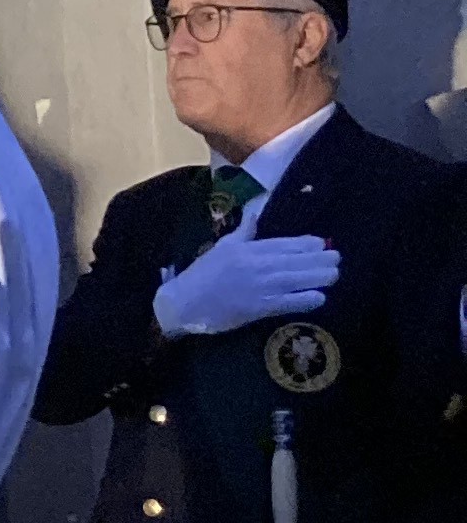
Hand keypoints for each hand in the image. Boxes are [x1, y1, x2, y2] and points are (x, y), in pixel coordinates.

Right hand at [154, 231, 340, 341]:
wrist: (185, 302)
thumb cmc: (202, 275)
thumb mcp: (221, 248)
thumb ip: (242, 233)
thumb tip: (253, 215)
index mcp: (248, 249)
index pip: (284, 243)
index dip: (306, 244)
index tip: (322, 243)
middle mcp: (258, 264)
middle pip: (296, 260)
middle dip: (320, 259)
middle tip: (337, 259)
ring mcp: (261, 286)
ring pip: (298, 278)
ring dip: (320, 277)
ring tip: (334, 275)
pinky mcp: (261, 307)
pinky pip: (290, 302)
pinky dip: (306, 299)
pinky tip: (320, 298)